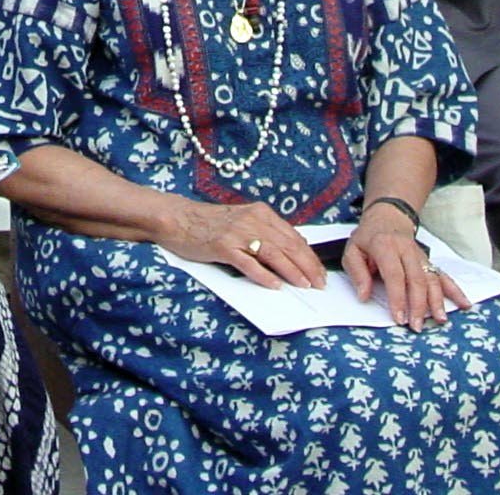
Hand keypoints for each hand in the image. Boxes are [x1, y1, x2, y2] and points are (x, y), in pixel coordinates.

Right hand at [156, 198, 325, 291]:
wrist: (179, 218)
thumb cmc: (211, 223)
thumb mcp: (244, 221)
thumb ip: (266, 231)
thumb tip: (293, 249)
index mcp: (261, 213)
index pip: (293, 236)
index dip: (309, 256)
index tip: (320, 272)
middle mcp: (252, 220)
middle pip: (287, 245)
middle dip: (307, 266)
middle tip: (319, 283)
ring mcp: (238, 233)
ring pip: (273, 254)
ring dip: (291, 271)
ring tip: (304, 285)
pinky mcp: (223, 246)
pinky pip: (248, 263)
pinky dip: (264, 276)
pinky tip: (275, 286)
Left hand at [347, 206, 466, 327]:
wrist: (387, 217)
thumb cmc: (367, 238)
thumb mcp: (352, 250)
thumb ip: (357, 272)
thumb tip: (364, 296)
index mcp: (385, 246)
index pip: (394, 274)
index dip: (398, 297)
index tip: (399, 317)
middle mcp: (406, 251)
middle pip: (417, 279)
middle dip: (418, 305)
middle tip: (416, 326)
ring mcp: (421, 256)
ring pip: (432, 278)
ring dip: (437, 300)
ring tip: (440, 319)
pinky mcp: (429, 261)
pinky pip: (443, 276)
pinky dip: (455, 290)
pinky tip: (465, 304)